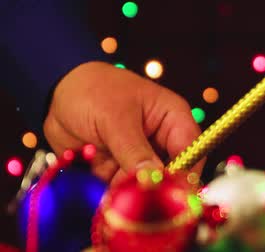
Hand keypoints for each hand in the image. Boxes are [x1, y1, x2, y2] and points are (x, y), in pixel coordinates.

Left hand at [43, 61, 204, 183]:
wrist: (55, 93)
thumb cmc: (92, 90)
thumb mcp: (115, 118)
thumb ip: (135, 150)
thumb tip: (154, 178)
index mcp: (172, 118)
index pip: (192, 152)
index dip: (184, 173)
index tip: (166, 191)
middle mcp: (161, 140)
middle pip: (170, 174)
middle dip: (150, 184)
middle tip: (126, 183)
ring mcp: (140, 156)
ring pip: (144, 185)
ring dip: (125, 187)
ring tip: (104, 169)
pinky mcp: (120, 168)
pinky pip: (123, 189)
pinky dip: (109, 188)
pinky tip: (95, 172)